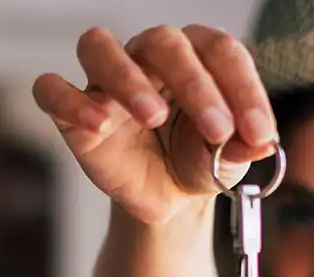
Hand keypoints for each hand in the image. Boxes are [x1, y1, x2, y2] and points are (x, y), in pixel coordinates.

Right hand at [32, 24, 278, 224]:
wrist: (167, 196)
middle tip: (217, 130)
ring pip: (100, 47)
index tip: (258, 133)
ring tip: (154, 115)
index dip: (243, 89)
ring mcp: (106, 80)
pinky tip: (98, 123)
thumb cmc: (197, 160)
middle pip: (164, 43)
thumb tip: (260, 145)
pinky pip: (52, 90)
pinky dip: (70, 102)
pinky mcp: (73, 111)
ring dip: (127, 77)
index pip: (220, 51)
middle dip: (196, 86)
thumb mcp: (229, 161)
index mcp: (197, 55)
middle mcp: (149, 55)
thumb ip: (244, 148)